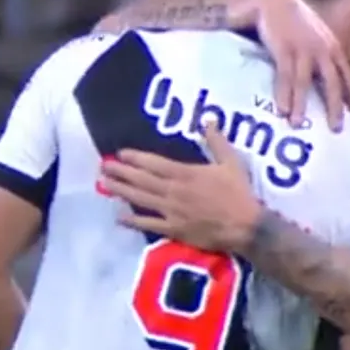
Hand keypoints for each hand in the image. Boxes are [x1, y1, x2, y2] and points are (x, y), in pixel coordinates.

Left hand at [99, 123, 262, 252]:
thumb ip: (217, 141)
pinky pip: (150, 225)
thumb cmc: (239, 194)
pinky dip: (133, 222)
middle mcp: (173, 191)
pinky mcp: (174, 230)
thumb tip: (208, 119)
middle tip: (103, 166)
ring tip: (104, 184)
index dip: (136, 158)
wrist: (247, 226)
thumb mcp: (232, 162)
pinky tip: (119, 217)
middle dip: (121, 172)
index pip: (154, 164)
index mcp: (186, 174)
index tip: (120, 153)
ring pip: (141, 199)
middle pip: (142, 180)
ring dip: (121, 191)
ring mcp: (171, 211)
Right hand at [245, 0, 349, 130]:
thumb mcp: (317, 36)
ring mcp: (302, 49)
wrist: (275, 1)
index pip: (348, 75)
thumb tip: (325, 80)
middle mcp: (322, 49)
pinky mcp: (283, 49)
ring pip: (304, 82)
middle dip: (335, 107)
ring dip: (301, 105)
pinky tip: (281, 109)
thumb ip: (323, 54)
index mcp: (332, 47)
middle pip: (332, 83)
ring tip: (297, 125)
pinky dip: (283, 94)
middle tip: (336, 129)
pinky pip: (284, 76)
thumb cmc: (296, 22)